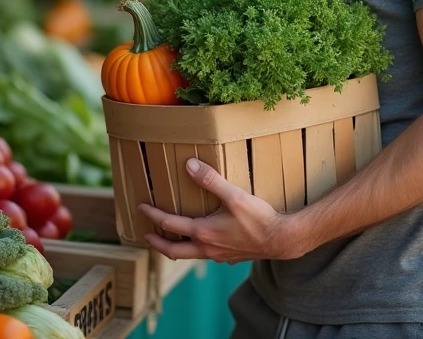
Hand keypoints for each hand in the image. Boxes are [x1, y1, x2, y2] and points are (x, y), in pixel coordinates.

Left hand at [138, 158, 306, 262]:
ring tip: (170, 238)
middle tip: (146, 234)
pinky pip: (205, 254)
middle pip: (173, 250)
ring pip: (189, 255)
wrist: (281, 240)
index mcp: (203, 232)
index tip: (141, 208)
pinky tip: (202, 239)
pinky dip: (194, 248)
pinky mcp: (229, 257)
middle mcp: (207, 248)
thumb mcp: (233, 195)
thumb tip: (189, 165)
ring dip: (175, 247)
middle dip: (157, 243)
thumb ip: (210, 180)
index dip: (153, 215)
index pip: (170, 224)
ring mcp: (218, 255)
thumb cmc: (258, 218)